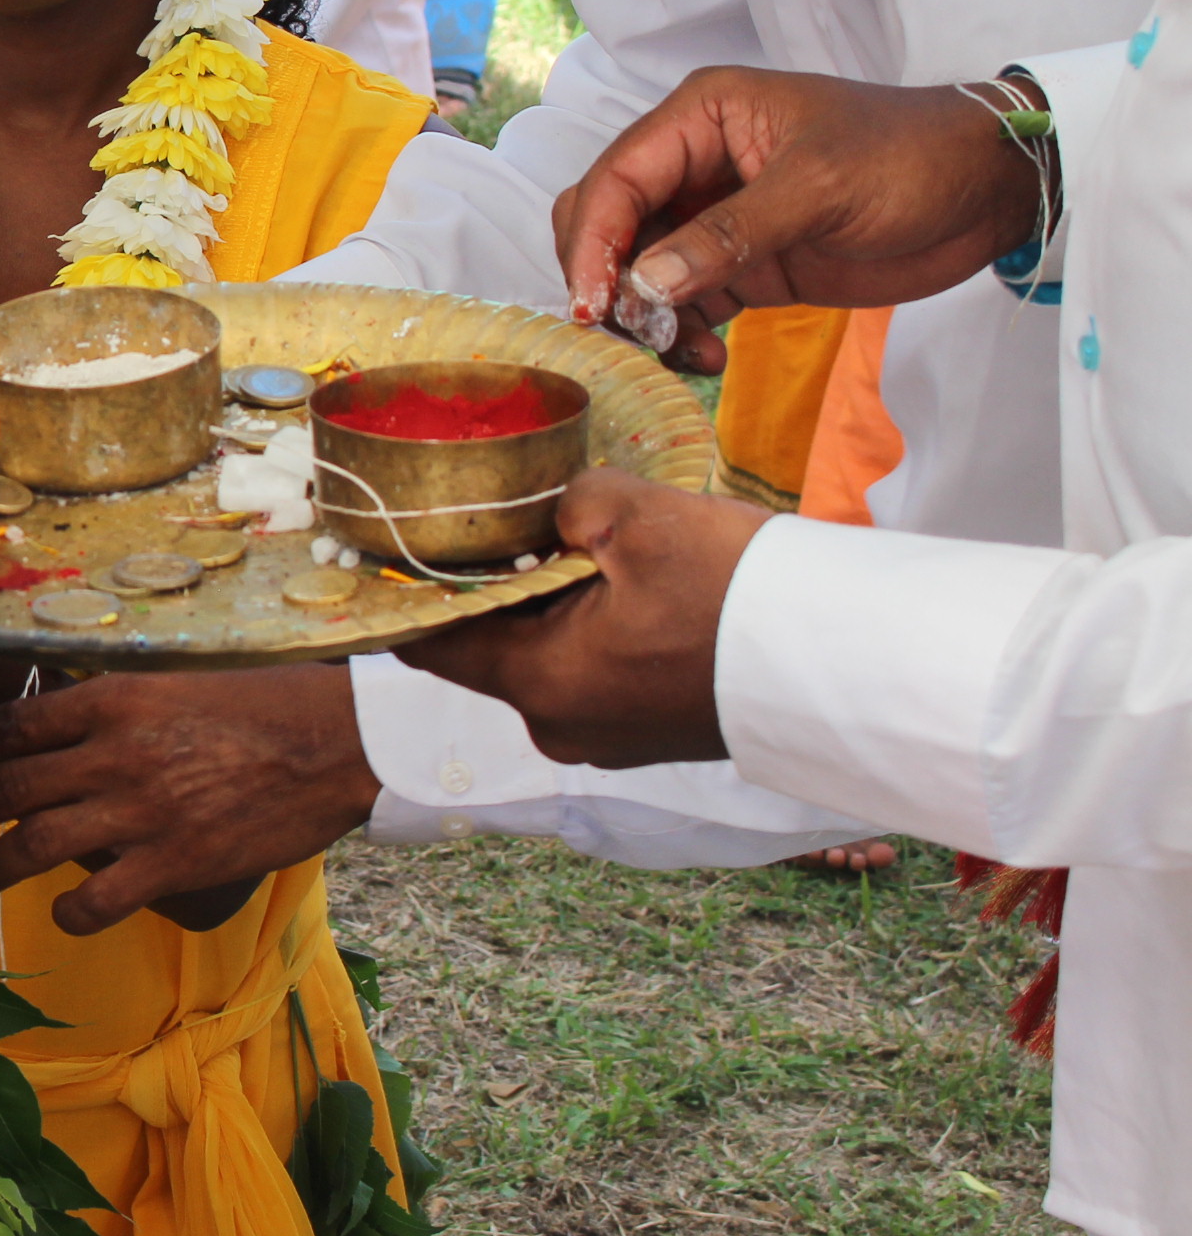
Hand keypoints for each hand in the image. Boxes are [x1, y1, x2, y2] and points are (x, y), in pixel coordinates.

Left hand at [0, 662, 378, 934]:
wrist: (335, 743)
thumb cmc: (260, 707)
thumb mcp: (172, 686)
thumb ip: (113, 710)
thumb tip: (58, 726)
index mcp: (110, 702)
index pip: (10, 727)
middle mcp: (113, 755)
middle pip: (8, 786)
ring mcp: (141, 812)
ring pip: (35, 844)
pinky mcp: (175, 862)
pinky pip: (97, 899)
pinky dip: (69, 911)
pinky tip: (62, 911)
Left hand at [400, 470, 765, 767]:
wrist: (847, 660)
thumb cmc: (739, 593)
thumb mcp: (639, 517)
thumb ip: (567, 501)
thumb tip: (552, 509)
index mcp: (540, 683)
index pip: (426, 641)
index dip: (402, 588)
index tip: (389, 541)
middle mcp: (561, 725)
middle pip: (486, 644)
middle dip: (487, 581)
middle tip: (491, 516)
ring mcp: (607, 734)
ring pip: (543, 653)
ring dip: (546, 599)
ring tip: (564, 537)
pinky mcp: (648, 728)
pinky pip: (592, 669)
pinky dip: (589, 624)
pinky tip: (615, 576)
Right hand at [552, 64, 1046, 370]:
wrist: (987, 192)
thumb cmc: (910, 157)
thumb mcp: (820, 187)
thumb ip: (728, 234)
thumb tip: (644, 284)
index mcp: (702, 117)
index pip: (616, 178)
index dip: (593, 241)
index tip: (592, 303)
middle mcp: (694, 163)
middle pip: (608, 223)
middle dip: (605, 280)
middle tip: (627, 332)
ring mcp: (714, 217)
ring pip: (636, 270)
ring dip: (643, 316)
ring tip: (677, 351)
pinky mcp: (741, 264)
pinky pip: (681, 302)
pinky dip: (680, 333)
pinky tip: (705, 355)